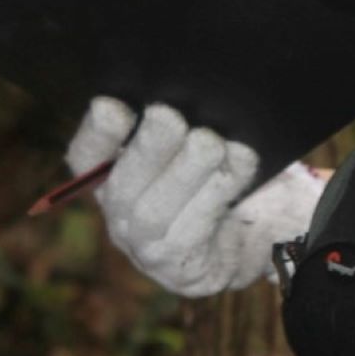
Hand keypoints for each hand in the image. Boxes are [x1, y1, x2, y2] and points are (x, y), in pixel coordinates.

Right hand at [66, 98, 325, 297]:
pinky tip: (239, 163)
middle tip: (168, 114)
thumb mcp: (198, 142)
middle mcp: (122, 218)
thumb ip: (180, 120)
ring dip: (185, 171)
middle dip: (147, 148)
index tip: (113, 105)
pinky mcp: (184, 272)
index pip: (86, 157)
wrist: (268, 229)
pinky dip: (217, 193)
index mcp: (114, 178)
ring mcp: (149, 251)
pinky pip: (193, 231)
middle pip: (123, 186)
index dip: (96, 134)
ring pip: (154, 212)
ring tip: (210, 142)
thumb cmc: (227, 171)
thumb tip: (183, 84)